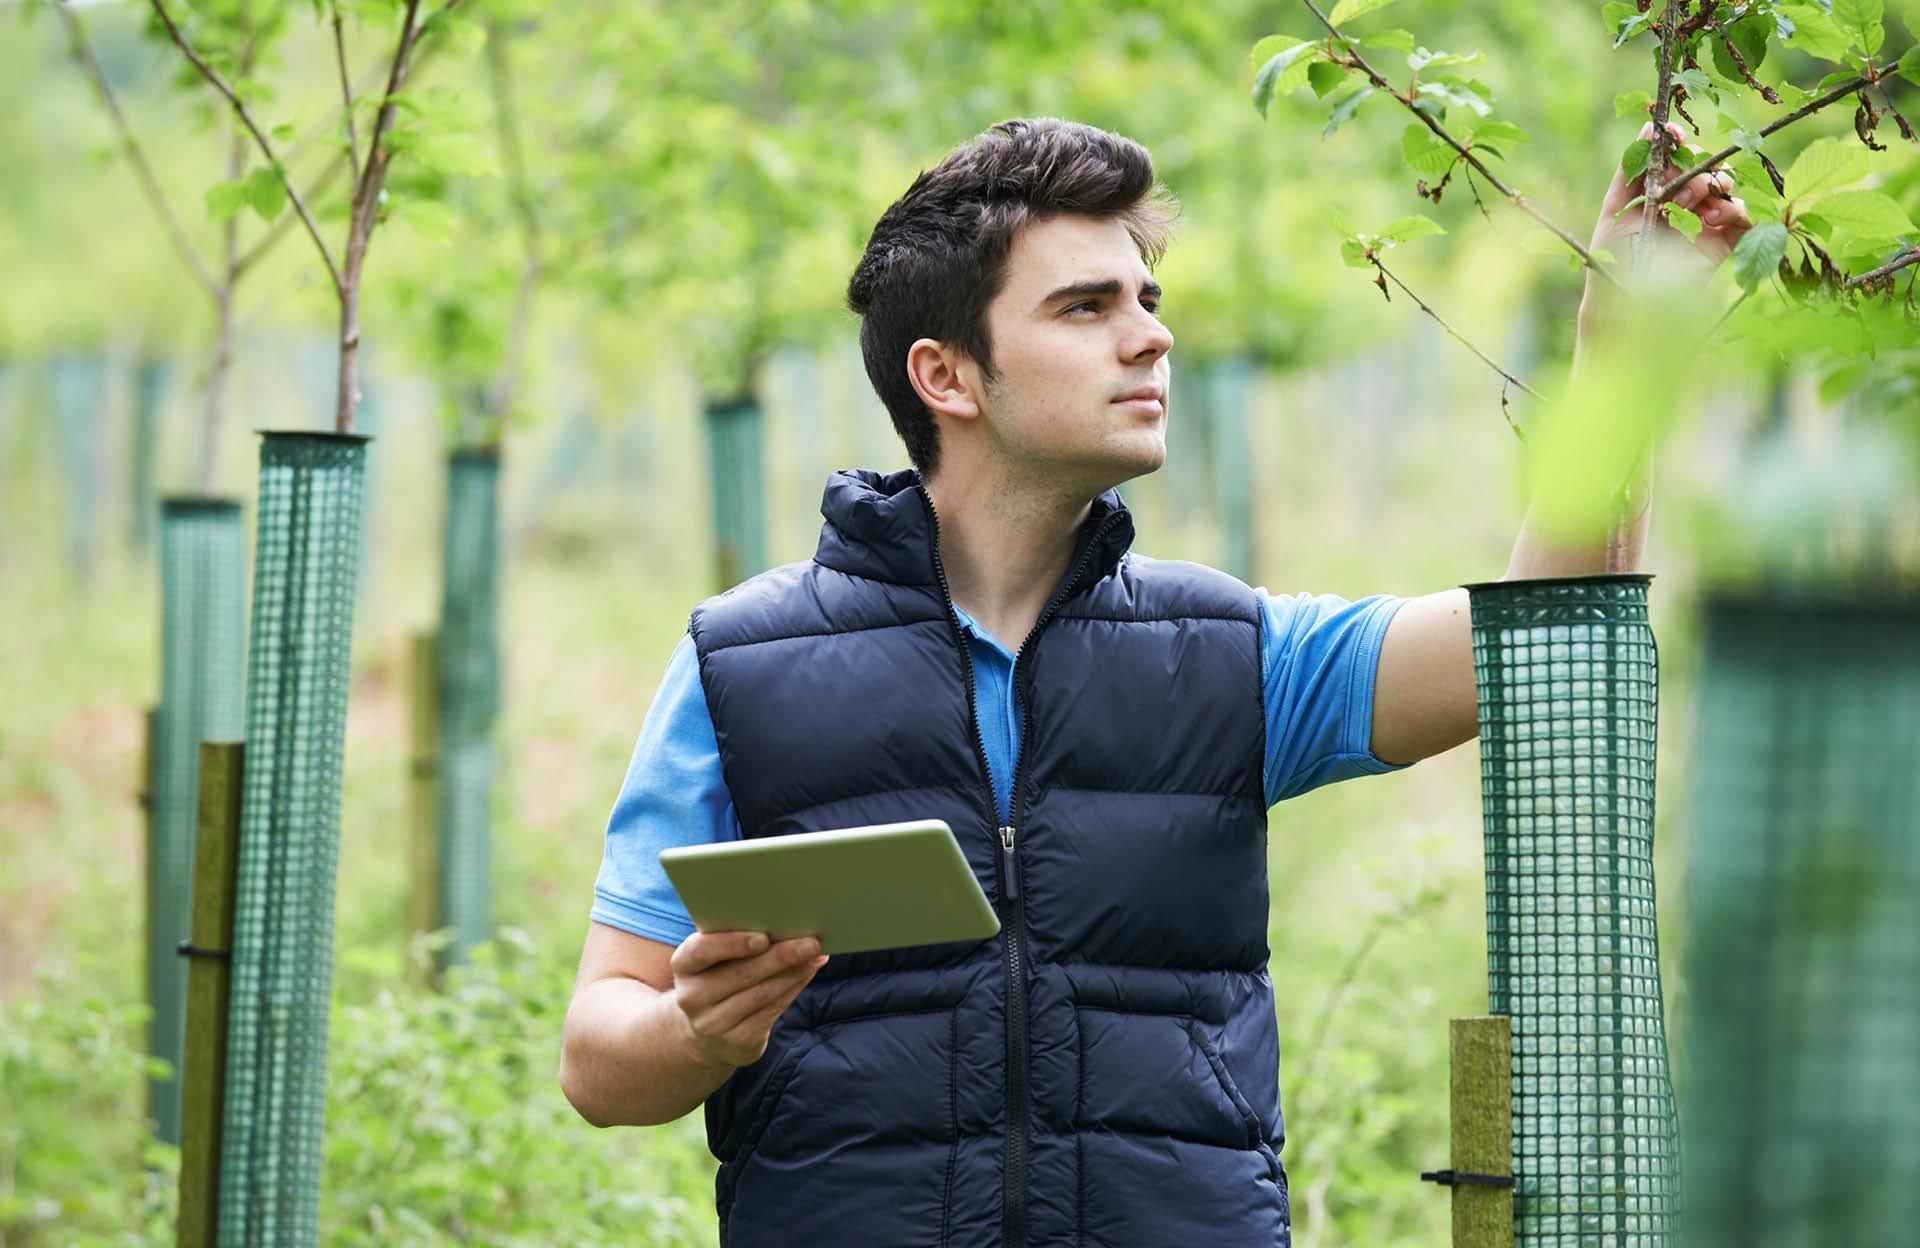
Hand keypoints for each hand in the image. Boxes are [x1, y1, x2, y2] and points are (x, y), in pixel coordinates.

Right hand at [667, 929, 828, 1068]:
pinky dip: (793, 989)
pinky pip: (771, 1011)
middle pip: (741, 974)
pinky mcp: (737, 1042)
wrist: (707, 1032)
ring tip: (815, 956)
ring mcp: (712, 1024)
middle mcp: (692, 997)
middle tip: (810, 942)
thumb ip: (739, 940)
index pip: (702, 951)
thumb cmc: (719, 978)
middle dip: (780, 957)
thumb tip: (786, 923)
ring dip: (793, 973)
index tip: (763, 938)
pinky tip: (807, 973)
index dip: (732, 944)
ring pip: (761, 994)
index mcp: (683, 965)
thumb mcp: (717, 958)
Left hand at [1580, 120, 1753, 332]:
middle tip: (1674, 195)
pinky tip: (1712, 218)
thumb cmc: (1611, 256)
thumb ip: (1630, 168)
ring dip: (1712, 186)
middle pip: (1705, 164)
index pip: (1677, 154)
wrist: (1622, 301)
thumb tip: (1649, 127)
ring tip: (1691, 208)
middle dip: (1693, 169)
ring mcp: (1705, 220)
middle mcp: (1684, 201)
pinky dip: (1734, 209)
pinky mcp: (1722, 243)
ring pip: (1726, 185)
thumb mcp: (1615, 207)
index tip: (1674, 136)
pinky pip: (1743, 216)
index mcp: (1658, 188)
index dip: (1679, 141)